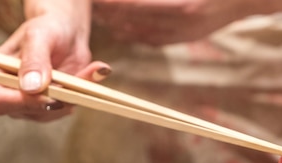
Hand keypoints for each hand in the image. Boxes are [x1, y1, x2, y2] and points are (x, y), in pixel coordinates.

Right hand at [0, 0, 110, 121]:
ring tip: (88, 70)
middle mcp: (6, 94)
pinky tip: (93, 72)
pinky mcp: (49, 108)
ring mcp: (27, 104)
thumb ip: (34, 59)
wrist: (65, 32)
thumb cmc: (45, 28)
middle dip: (51, 98)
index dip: (19, 101)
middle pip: (24, 111)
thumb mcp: (38, 36)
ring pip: (49, 112)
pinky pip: (66, 107)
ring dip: (72, 93)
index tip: (45, 92)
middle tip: (73, 83)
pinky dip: (82, 92)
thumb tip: (31, 87)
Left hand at [92, 0, 256, 45]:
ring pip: (144, 33)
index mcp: (183, 5)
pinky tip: (123, 31)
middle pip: (136, 20)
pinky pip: (156, 40)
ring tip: (102, 17)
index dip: (113, 3)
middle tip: (92, 6)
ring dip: (120, 26)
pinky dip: (137, 36)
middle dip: (111, 13)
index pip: (136, 5)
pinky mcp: (189, 37)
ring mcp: (187, 32)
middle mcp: (183, 22)